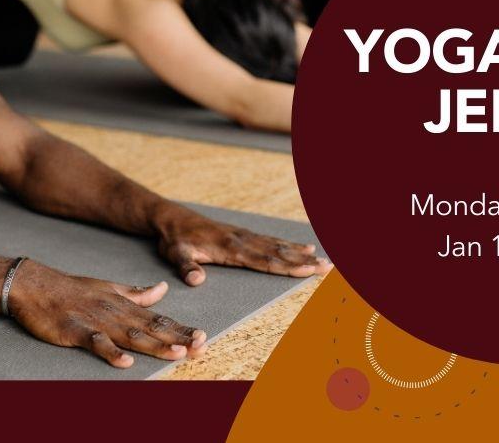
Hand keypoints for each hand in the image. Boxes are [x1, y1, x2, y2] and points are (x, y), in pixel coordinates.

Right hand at [6, 260, 206, 367]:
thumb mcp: (109, 288)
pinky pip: (95, 343)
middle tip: (200, 346)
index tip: (202, 337)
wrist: (36, 285)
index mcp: (124, 305)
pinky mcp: (76, 330)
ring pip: (130, 335)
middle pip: (151, 328)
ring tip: (176, 353)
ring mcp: (96, 321)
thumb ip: (137, 293)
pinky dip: (110, 352)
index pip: (158, 318)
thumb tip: (163, 289)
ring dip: (154, 344)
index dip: (180, 328)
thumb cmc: (73, 290)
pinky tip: (125, 362)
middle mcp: (115, 312)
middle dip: (176, 338)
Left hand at [158, 219, 332, 285]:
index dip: (287, 267)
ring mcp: (243, 236)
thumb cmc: (175, 239)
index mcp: (230, 248)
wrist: (171, 219)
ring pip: (277, 246)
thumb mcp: (176, 254)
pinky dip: (287, 245)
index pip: (264, 260)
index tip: (307, 270)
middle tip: (327, 267)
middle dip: (303, 261)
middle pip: (278, 253)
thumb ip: (187, 267)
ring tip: (322, 258)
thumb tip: (197, 280)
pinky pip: (269, 240)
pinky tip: (300, 247)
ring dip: (300, 253)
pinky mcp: (241, 234)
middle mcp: (242, 240)